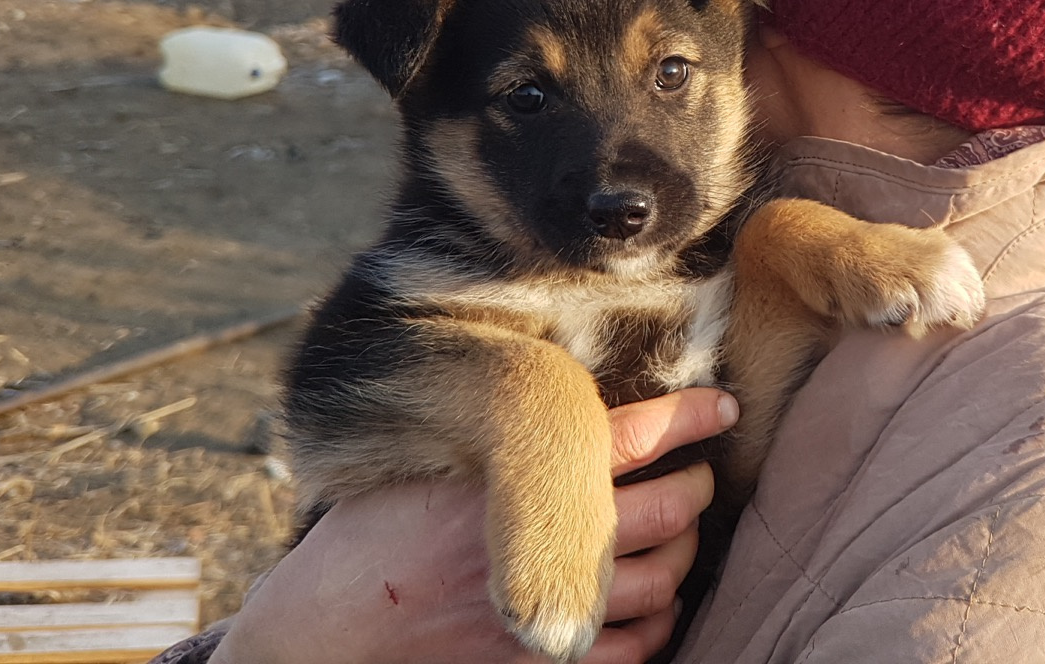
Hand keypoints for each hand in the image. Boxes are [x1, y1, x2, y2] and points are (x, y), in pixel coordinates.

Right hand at [208, 387, 736, 663]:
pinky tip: (655, 603)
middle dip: (697, 484)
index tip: (723, 405)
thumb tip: (572, 404)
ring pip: (662, 581)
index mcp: (505, 482)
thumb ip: (496, 444)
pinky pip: (633, 650)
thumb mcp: (424, 467)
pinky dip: (659, 624)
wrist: (321, 634)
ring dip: (686, 553)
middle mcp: (531, 545)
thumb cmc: (367, 539)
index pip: (629, 435)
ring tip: (680, 533)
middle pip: (665, 509)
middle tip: (699, 473)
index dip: (690, 416)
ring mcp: (540, 613)